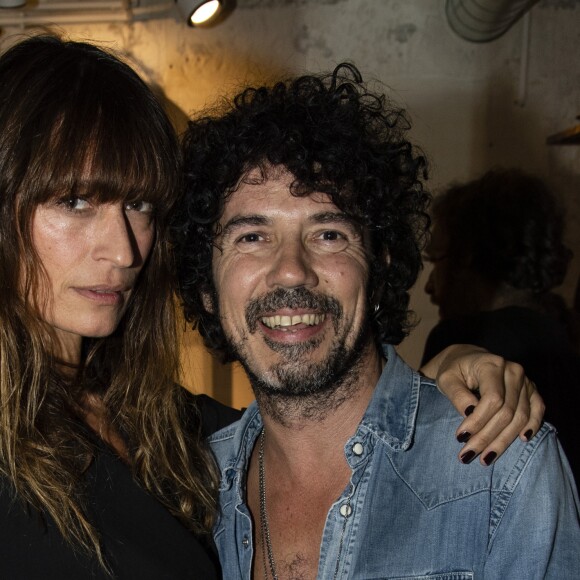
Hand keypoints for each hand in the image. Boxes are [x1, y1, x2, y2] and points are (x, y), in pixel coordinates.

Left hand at [419, 344, 544, 465]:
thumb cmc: (455, 370)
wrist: (468, 359)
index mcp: (491, 364)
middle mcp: (513, 371)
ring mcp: (525, 380)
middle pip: (507, 412)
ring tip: (485, 458)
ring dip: (503, 441)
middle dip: (487, 437)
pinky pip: (538, 410)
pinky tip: (521, 440)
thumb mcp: (446, 379)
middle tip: (468, 455)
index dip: (478, 421)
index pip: (492, 399)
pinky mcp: (532, 389)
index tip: (460, 437)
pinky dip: (532, 426)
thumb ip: (457, 395)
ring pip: (521, 417)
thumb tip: (470, 414)